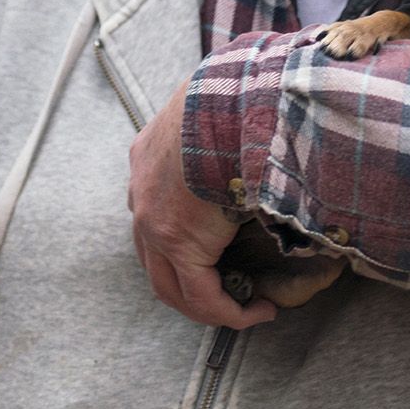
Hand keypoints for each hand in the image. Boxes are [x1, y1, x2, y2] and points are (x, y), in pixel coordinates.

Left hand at [127, 78, 277, 329]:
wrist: (236, 97)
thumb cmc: (240, 98)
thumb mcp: (224, 113)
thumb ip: (230, 134)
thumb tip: (268, 134)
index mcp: (149, 156)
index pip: (156, 212)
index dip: (185, 241)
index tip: (221, 253)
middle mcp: (141, 193)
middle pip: (155, 257)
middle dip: (191, 283)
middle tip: (229, 294)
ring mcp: (152, 219)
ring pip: (171, 284)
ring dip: (208, 304)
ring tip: (247, 309)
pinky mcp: (177, 240)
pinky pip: (199, 295)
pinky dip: (227, 311)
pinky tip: (257, 312)